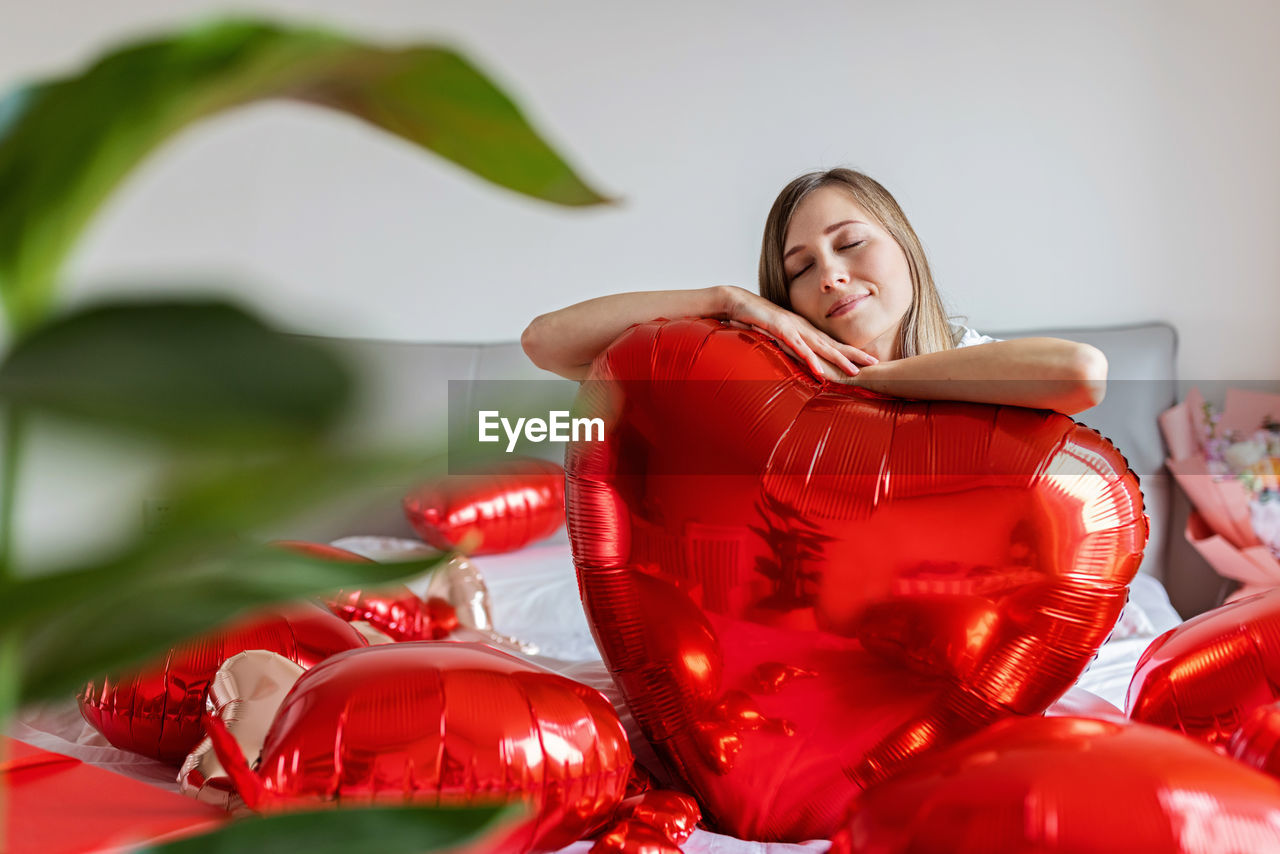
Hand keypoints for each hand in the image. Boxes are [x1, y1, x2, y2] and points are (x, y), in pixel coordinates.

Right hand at [717, 286, 877, 380]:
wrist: (737, 301)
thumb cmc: (755, 318)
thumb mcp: (776, 333)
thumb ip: (788, 344)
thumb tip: (800, 358)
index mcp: (803, 329)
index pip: (830, 342)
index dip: (849, 351)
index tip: (867, 360)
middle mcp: (802, 327)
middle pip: (831, 343)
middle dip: (853, 354)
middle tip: (873, 363)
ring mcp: (792, 328)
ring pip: (819, 346)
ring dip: (837, 358)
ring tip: (853, 371)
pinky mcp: (779, 330)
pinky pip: (796, 347)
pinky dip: (808, 358)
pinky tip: (818, 370)